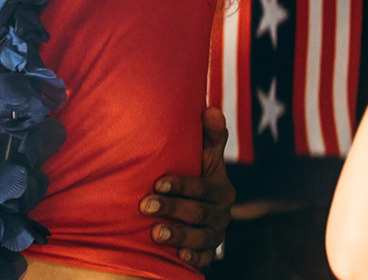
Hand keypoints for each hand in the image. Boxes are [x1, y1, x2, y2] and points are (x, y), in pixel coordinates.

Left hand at [140, 107, 234, 268]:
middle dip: (172, 209)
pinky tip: (179, 255)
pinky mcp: (207, 251)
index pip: (204, 188)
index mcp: (222, 189)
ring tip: (155, 233)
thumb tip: (210, 110)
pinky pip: (204, 258)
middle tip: (145, 205)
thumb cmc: (195, 172)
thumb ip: (210, 135)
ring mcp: (215, 234)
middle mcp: (222, 213)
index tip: (158, 182)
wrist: (196, 205)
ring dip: (178, 235)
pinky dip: (193, 257)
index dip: (182, 185)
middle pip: (199, 213)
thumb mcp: (205, 155)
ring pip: (201, 238)